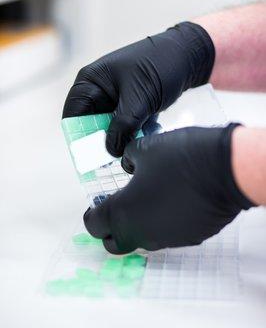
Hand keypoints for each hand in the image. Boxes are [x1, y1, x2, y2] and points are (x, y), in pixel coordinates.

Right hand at [63, 22, 213, 155]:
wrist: (190, 56)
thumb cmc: (160, 66)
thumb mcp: (139, 98)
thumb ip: (123, 126)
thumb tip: (111, 152)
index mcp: (91, 81)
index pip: (73, 115)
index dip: (78, 138)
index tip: (88, 159)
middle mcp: (99, 90)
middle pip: (91, 124)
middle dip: (102, 141)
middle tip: (114, 159)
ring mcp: (116, 98)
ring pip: (110, 128)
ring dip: (122, 139)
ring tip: (135, 147)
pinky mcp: (131, 105)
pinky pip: (126, 126)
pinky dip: (134, 133)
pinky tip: (148, 134)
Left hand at [83, 124, 253, 253]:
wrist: (223, 169)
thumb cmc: (179, 158)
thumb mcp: (144, 149)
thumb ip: (128, 159)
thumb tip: (128, 166)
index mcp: (124, 213)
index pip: (94, 225)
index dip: (91, 215)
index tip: (95, 207)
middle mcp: (142, 234)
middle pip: (114, 243)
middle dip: (110, 230)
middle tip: (116, 210)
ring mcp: (166, 239)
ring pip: (142, 240)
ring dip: (137, 226)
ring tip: (147, 201)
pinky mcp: (188, 239)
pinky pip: (166, 235)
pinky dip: (162, 224)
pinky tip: (172, 203)